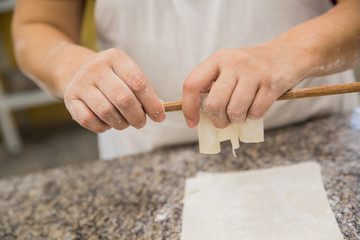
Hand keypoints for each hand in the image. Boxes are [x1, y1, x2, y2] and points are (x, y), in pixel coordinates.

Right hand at [64, 48, 164, 132]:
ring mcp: (81, 83)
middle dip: (137, 116)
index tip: (159, 116)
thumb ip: (144, 91)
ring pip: (106, 112)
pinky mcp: (70, 98)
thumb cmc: (112, 76)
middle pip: (123, 99)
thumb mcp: (128, 74)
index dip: (152, 103)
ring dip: (121, 124)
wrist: (76, 69)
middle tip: (141, 123)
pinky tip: (108, 123)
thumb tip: (159, 111)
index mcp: (116, 57)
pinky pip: (89, 120)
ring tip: (125, 123)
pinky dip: (103, 127)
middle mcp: (96, 67)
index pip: (139, 83)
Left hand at [182, 43, 304, 127]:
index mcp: (218, 58)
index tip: (192, 122)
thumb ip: (212, 85)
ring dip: (237, 120)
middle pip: (214, 104)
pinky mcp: (272, 83)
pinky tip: (256, 106)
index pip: (192, 84)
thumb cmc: (252, 67)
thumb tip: (198, 113)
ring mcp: (254, 71)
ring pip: (234, 111)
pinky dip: (254, 116)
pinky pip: (256, 112)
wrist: (288, 53)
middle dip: (218, 120)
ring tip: (241, 113)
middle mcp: (234, 62)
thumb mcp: (229, 66)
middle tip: (224, 121)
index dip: (188, 107)